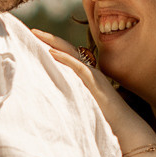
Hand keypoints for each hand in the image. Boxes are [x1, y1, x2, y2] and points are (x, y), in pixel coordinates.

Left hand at [31, 29, 155, 156]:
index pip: (67, 54)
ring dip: (53, 43)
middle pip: (67, 48)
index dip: (52, 45)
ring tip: (38, 35)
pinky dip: (65, 58)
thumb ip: (72, 95)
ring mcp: (92, 74)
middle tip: (32, 31)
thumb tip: (54, 97)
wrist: (123, 125)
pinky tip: (51, 53)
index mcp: (85, 73)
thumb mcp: (83, 102)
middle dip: (49, 38)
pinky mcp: (95, 82)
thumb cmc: (104, 117)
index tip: (35, 39)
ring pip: (71, 52)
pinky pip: (78, 66)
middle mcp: (89, 70)